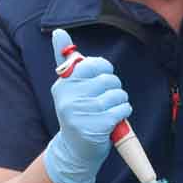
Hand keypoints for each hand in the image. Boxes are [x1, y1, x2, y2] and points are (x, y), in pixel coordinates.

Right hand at [44, 29, 131, 182]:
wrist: (75, 151)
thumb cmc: (77, 114)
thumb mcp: (69, 87)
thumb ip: (67, 61)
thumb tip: (59, 31)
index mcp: (63, 84)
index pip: (92, 65)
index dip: (104, 70)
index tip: (102, 79)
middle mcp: (68, 97)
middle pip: (108, 80)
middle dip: (114, 89)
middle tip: (106, 100)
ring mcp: (81, 113)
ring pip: (117, 95)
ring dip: (120, 102)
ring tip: (110, 111)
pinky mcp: (95, 127)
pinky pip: (121, 110)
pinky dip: (123, 113)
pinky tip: (114, 120)